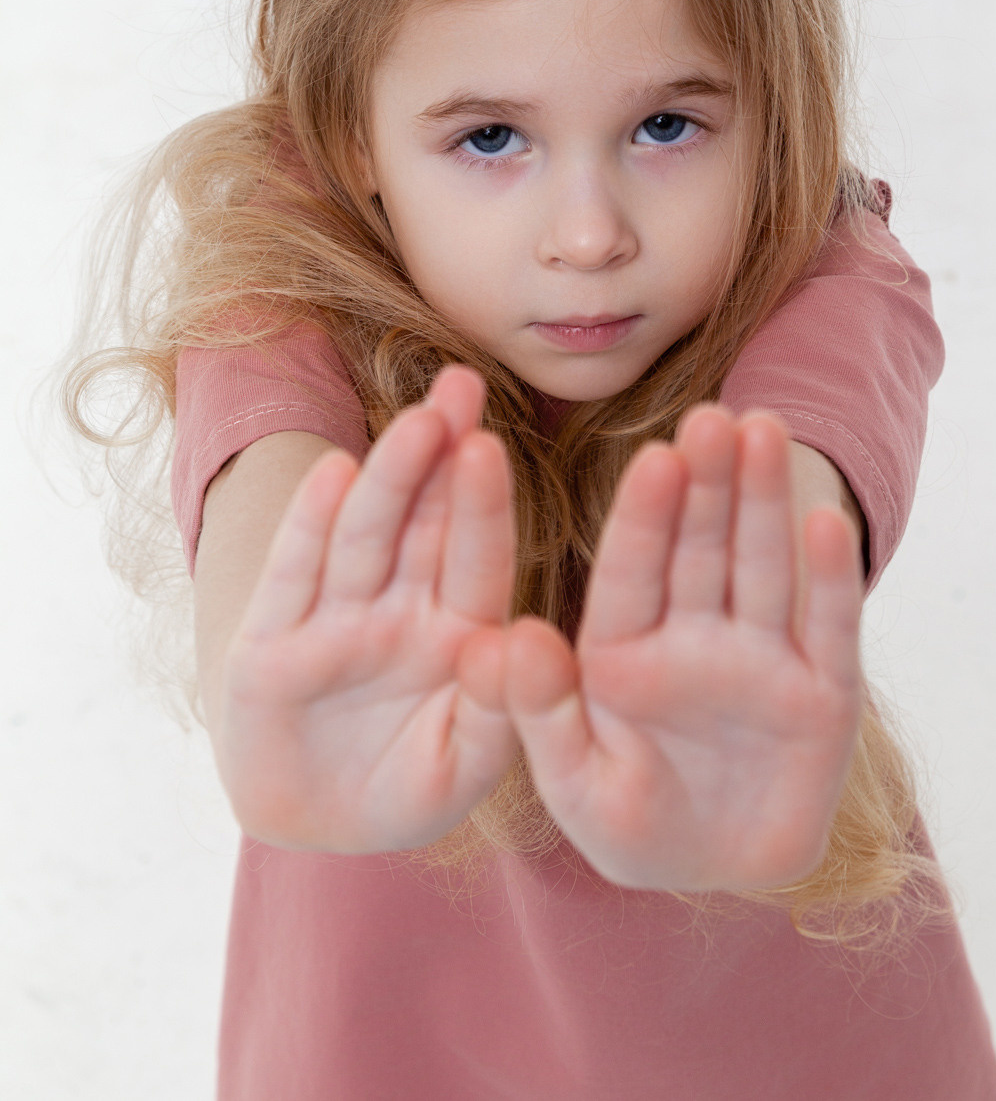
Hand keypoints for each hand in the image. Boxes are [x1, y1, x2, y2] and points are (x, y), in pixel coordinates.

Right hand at [215, 366, 519, 854]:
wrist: (320, 824)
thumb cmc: (412, 785)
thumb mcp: (469, 765)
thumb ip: (502, 710)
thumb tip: (514, 639)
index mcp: (460, 627)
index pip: (477, 557)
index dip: (484, 504)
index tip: (494, 446)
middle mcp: (400, 607)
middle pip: (422, 520)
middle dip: (442, 452)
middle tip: (463, 382)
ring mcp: (335, 619)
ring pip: (365, 536)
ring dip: (388, 477)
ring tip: (416, 421)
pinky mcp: (271, 645)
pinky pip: (296, 578)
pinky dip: (312, 527)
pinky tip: (333, 472)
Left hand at [478, 408, 863, 891]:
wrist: (718, 876)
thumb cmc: (630, 823)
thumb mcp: (573, 781)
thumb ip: (536, 711)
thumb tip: (506, 636)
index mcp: (622, 645)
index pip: (633, 568)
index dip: (644, 514)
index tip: (653, 456)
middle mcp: (693, 635)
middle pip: (701, 546)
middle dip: (708, 482)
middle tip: (714, 416)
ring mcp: (761, 656)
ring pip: (762, 564)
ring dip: (765, 501)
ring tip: (767, 431)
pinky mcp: (825, 691)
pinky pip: (828, 625)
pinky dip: (830, 576)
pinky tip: (826, 519)